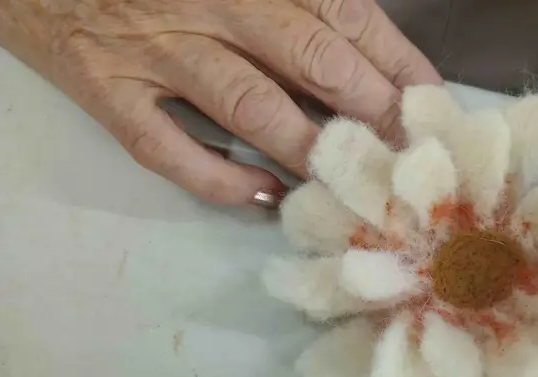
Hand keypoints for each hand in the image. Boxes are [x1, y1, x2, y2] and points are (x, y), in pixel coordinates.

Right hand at [0, 0, 439, 204]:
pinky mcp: (105, 89)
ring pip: (250, 106)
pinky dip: (218, 178)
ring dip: (309, 149)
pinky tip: (262, 196)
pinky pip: (167, 147)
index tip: (432, 102)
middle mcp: (207, 2)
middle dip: (372, 110)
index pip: (344, 13)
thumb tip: (356, 45)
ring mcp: (154, 49)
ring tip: (350, 182)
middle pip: (311, 59)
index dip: (396, 61)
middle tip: (411, 152)